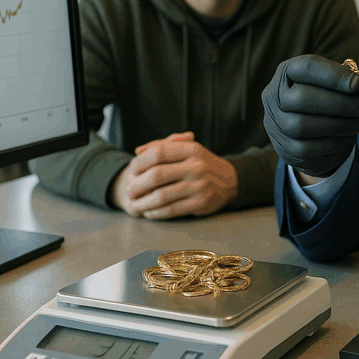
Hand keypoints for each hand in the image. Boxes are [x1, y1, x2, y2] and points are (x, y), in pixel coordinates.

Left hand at [108, 131, 239, 218]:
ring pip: (162, 196)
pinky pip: (172, 210)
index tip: (131, 170)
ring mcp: (200, 186)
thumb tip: (138, 151)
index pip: (159, 152)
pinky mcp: (201, 203)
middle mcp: (197, 166)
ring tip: (134, 204)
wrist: (230, 181)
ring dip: (143, 202)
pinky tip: (148, 212)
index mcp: (192, 149)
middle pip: (157, 175)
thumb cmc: (201, 164)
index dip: (140, 162)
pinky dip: (156, 212)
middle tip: (128, 190)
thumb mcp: (188, 148)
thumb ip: (164, 145)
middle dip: (138, 185)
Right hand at [261, 54, 358, 177]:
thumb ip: (355, 79)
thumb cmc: (326, 101)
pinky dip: (332, 142)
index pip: (306, 67)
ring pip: (304, 126)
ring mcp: (275, 124)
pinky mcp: (284, 148)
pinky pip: (307, 148)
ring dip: (341, 124)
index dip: (334, 75)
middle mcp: (274, 96)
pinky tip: (347, 136)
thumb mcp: (337, 85)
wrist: (310, 135)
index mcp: (287, 72)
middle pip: (303, 98)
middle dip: (341, 103)